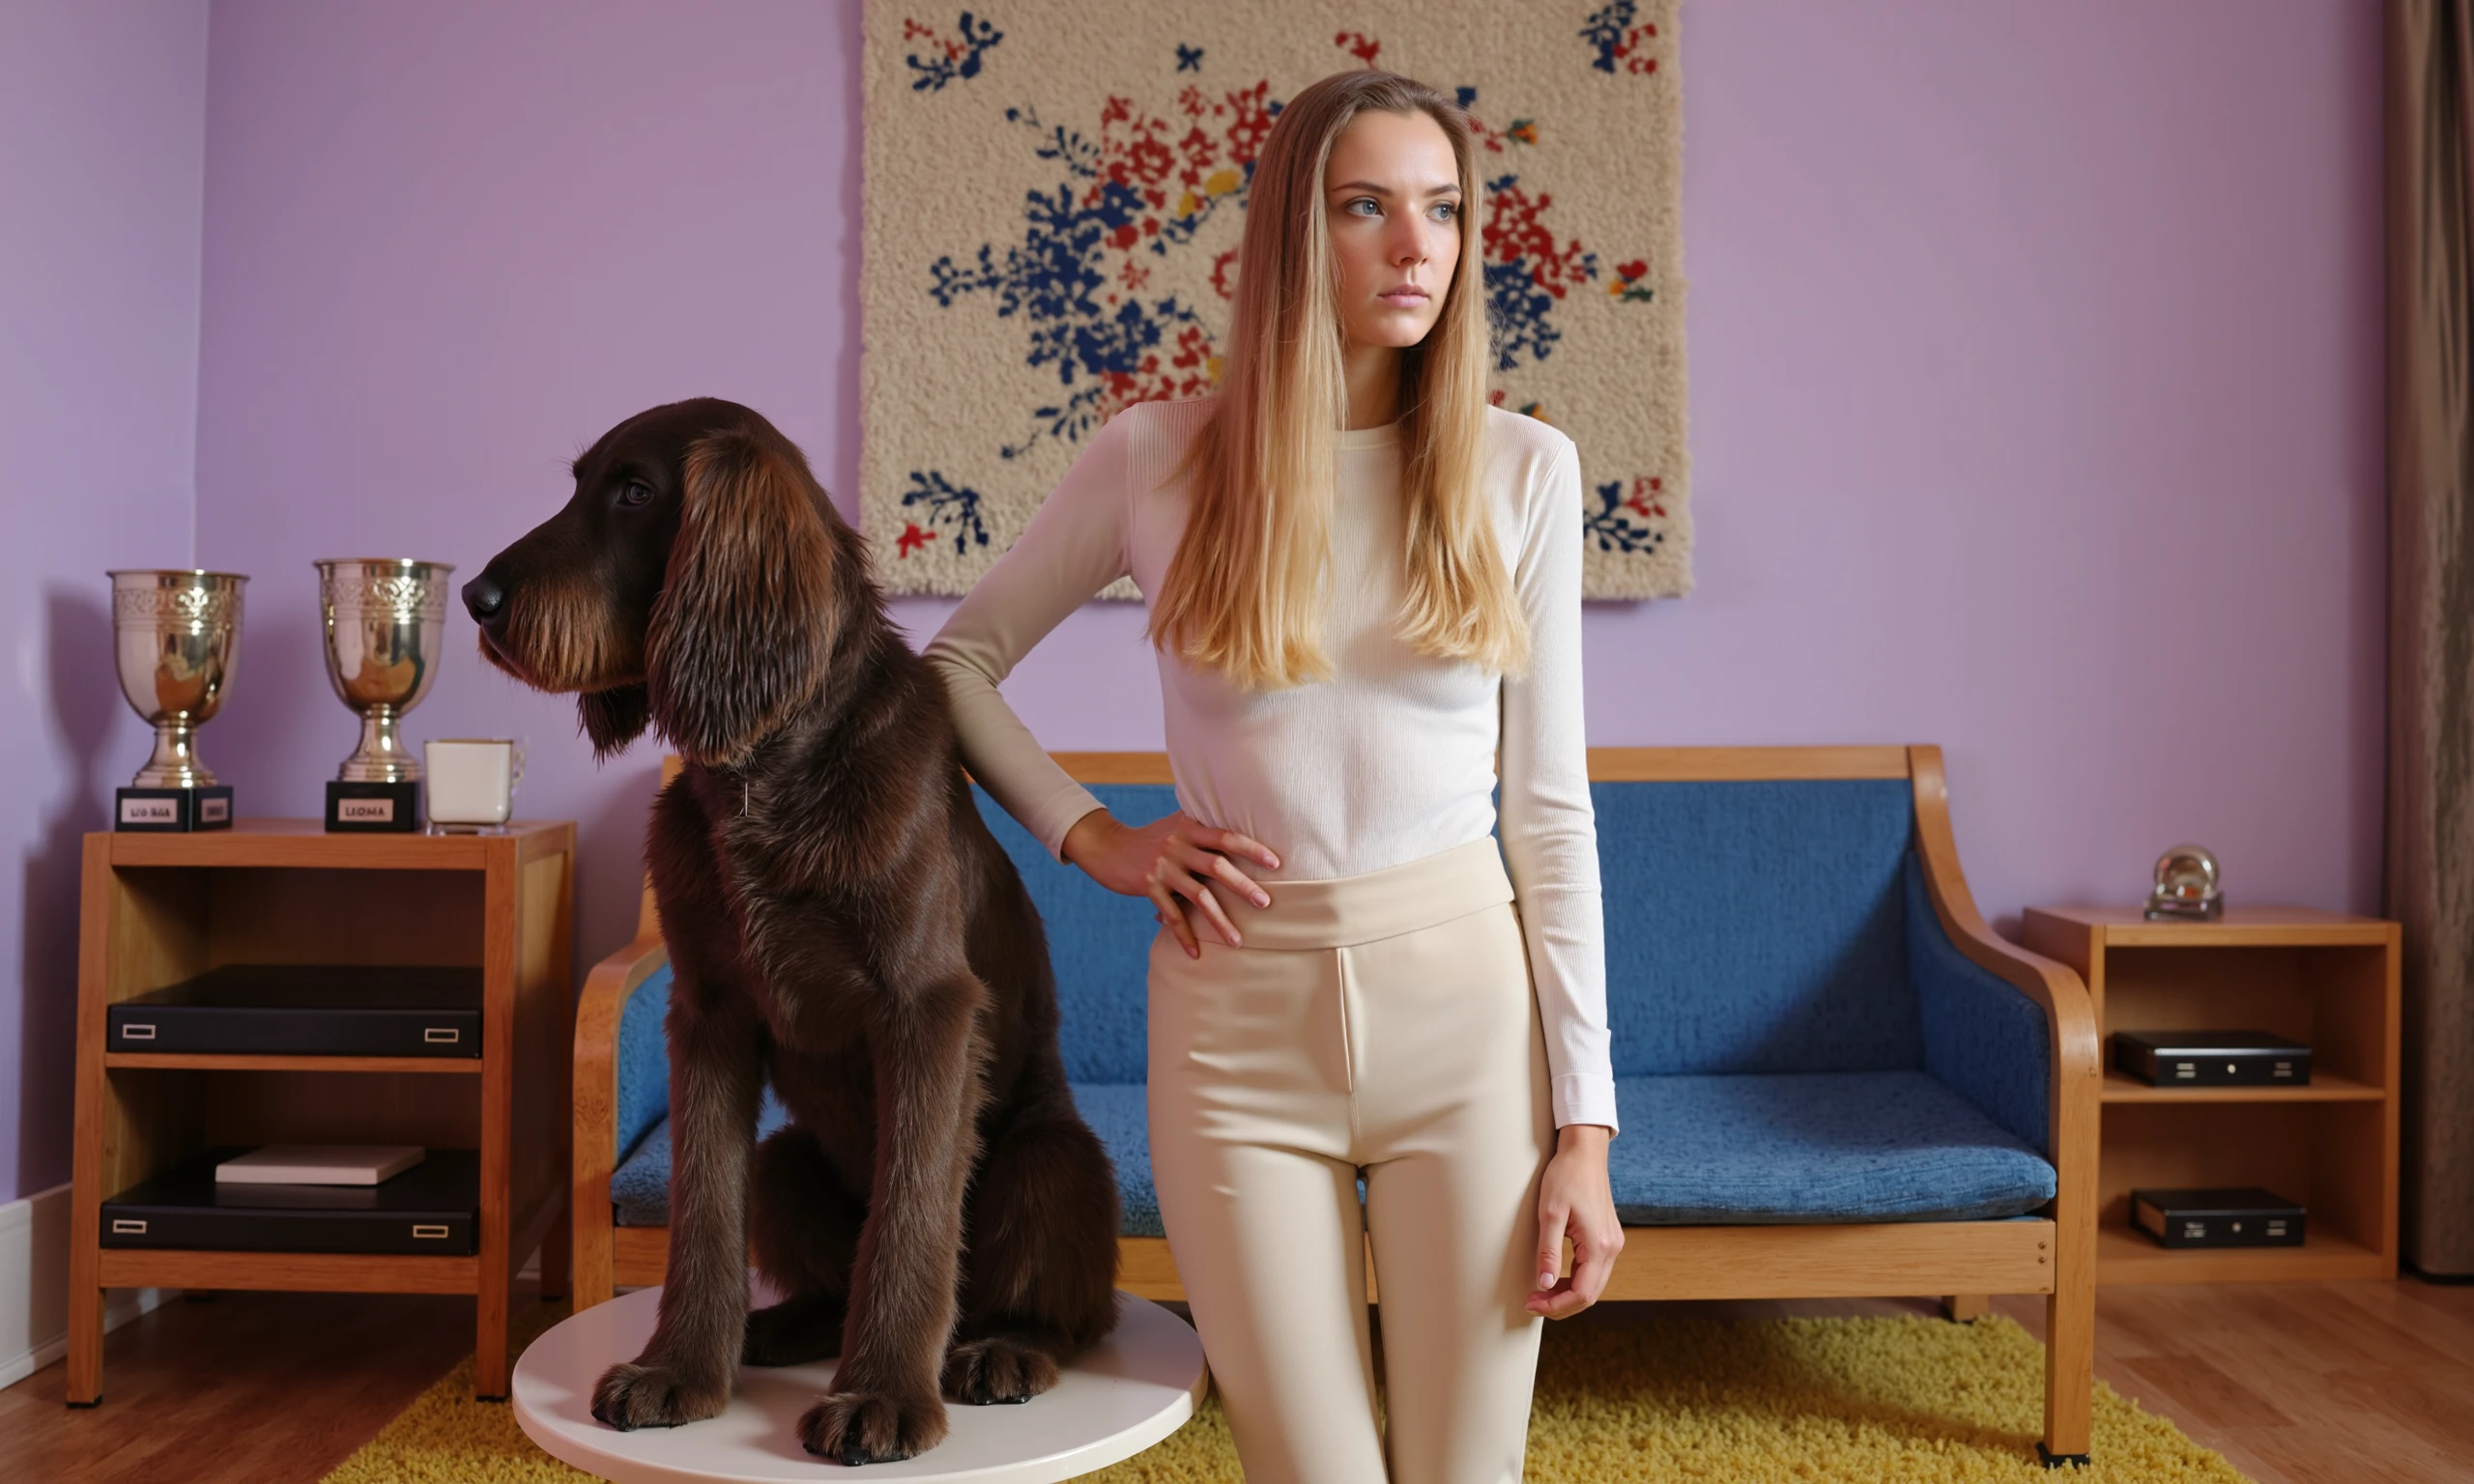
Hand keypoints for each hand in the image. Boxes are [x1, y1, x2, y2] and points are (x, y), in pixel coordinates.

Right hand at [1061, 807, 1278, 957]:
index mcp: (1189, 828)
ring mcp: (1163, 867)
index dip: (1251, 849)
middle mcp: (1177, 845)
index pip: (1226, 837)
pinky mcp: (1148, 886)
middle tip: (1265, 903)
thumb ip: (1202, 830)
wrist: (1108, 846)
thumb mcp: (1176, 825)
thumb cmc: (1150, 837)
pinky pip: (1171, 915)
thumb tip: (1238, 834)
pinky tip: (1196, 952)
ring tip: (1237, 941)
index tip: (1276, 862)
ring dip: (1219, 920)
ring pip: (1198, 896)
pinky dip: (1184, 935)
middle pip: (1217, 866)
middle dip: (1243, 886)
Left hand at [1526, 1123, 1621, 1318]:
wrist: (1585, 1153)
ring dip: (1567, 1294)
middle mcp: (1612, 1248)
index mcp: (1599, 1245)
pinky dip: (1575, 1280)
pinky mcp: (1608, 1238)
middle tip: (1532, 1302)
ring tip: (1541, 1292)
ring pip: (1593, 1285)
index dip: (1555, 1305)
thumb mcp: (1550, 1214)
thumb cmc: (1566, 1177)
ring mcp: (1613, 1243)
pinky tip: (1556, 1277)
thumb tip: (1544, 1285)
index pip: (1581, 1293)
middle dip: (1560, 1304)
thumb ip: (1548, 1252)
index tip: (1531, 1303)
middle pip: (1590, 1295)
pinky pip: (1594, 1271)